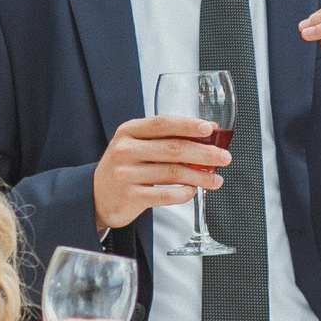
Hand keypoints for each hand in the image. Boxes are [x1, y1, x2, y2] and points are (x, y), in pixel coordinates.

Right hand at [92, 115, 228, 231]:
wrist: (96, 196)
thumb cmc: (125, 167)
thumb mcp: (137, 145)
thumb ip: (165, 138)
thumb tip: (208, 134)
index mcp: (129, 131)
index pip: (163, 123)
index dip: (188, 125)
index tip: (210, 129)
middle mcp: (125, 150)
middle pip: (173, 149)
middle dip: (204, 153)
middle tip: (224, 157)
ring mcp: (126, 174)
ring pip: (173, 173)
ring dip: (200, 177)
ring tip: (216, 180)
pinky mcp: (130, 196)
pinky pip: (166, 195)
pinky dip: (184, 194)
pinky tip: (193, 191)